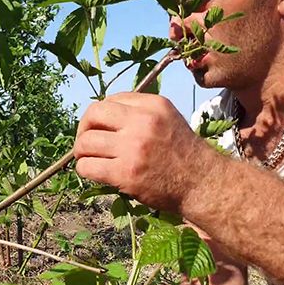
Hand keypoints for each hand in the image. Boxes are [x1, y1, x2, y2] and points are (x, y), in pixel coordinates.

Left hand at [74, 92, 209, 211]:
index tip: (99, 128)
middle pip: (93, 115)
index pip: (110, 100)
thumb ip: (139, 113)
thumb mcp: (167, 119)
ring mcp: (133, 148)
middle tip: (86, 142)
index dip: (98, 115)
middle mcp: (142, 122)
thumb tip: (101, 116)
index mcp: (153, 105)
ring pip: (85, 142)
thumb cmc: (184, 154)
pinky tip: (93, 172)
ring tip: (89, 159)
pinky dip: (84, 169)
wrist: (202, 185)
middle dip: (83, 129)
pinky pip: (88, 166)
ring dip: (81, 152)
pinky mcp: (126, 173)